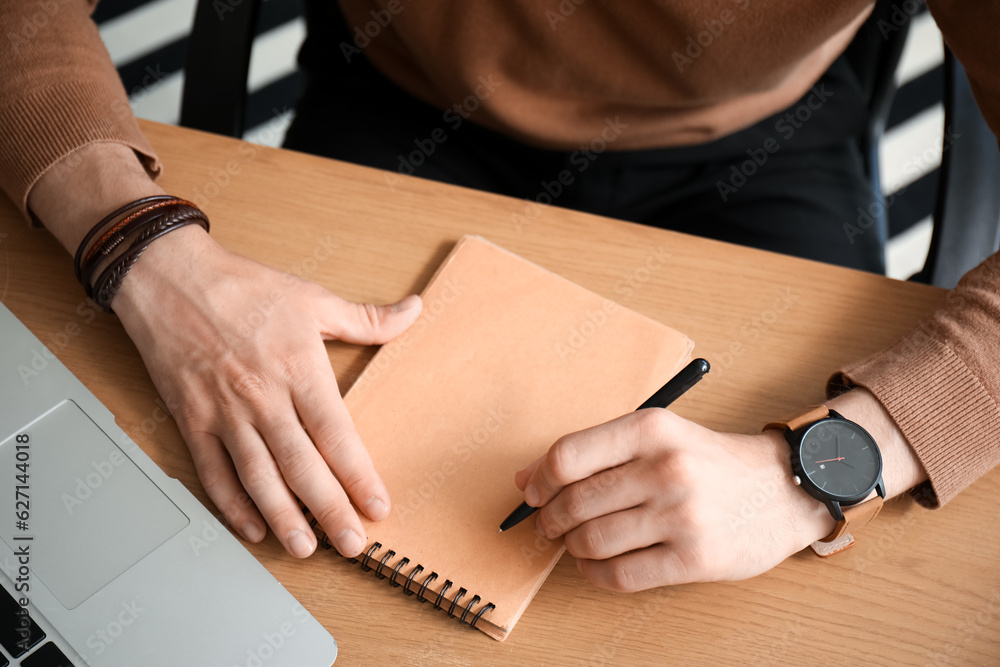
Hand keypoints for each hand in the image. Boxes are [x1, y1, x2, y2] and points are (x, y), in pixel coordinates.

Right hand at [112, 226, 421, 558]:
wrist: (168, 276)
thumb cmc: (243, 286)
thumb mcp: (313, 297)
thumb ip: (366, 318)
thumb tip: (414, 310)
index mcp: (297, 369)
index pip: (335, 433)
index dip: (358, 474)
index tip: (378, 505)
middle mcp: (262, 396)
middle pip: (301, 465)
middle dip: (329, 510)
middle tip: (352, 544)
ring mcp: (224, 411)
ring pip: (257, 476)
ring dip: (283, 517)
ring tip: (305, 548)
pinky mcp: (191, 418)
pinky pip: (212, 470)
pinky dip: (230, 503)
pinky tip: (251, 527)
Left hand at [514, 409, 834, 590]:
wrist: (784, 489)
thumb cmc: (709, 461)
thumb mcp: (657, 436)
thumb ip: (595, 452)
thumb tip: (526, 478)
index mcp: (652, 428)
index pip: (567, 457)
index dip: (538, 481)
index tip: (533, 493)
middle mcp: (667, 469)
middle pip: (574, 504)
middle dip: (550, 519)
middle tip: (551, 524)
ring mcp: (683, 516)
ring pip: (591, 542)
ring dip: (572, 547)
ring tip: (577, 542)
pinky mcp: (695, 559)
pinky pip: (620, 576)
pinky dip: (595, 574)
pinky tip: (598, 564)